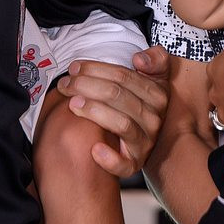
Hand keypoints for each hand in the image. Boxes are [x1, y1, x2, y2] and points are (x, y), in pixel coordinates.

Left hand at [56, 46, 169, 176]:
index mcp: (157, 95)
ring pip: (121, 124)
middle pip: (118, 96)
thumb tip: (139, 59)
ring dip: (94, 111)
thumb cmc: (142, 104)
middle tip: (65, 84)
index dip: (96, 69)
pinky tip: (94, 149)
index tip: (74, 68)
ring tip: (72, 104)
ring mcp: (145, 142)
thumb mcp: (155, 78)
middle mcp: (154, 119)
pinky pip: (124, 164)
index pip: (124, 77)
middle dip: (87, 86)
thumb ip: (155, 60)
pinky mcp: (135, 164)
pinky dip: (109, 158)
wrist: (148, 140)